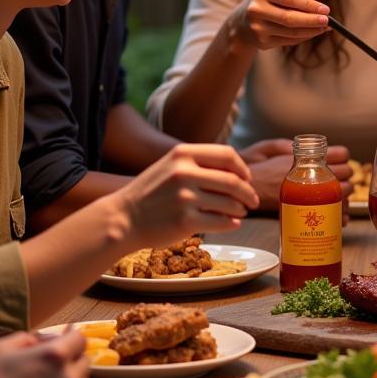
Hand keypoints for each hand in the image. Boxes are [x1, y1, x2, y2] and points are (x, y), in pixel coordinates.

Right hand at [0, 330, 90, 377]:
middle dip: (71, 360)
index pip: (79, 339)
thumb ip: (25, 338)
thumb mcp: (0, 348)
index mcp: (57, 355)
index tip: (62, 342)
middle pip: (84, 361)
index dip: (70, 338)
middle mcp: (70, 377)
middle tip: (52, 366)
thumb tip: (41, 339)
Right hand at [118, 143, 259, 244]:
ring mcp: (185, 197)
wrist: (122, 219)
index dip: (243, 168)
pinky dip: (231, 224)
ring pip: (230, 203)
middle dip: (248, 192)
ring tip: (241, 212)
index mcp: (182, 154)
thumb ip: (199, 163)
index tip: (247, 178)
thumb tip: (239, 172)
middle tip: (253, 200)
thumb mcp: (170, 166)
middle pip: (233, 180)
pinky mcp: (186, 221)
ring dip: (240, 209)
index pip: (227, 154)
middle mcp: (184, 172)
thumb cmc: (150, 193)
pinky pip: (221, 222)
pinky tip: (232, 224)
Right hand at [227, 0, 329, 50]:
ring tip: (325, 27)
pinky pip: (289, 41)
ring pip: (291, 32)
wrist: (243, 22)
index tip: (325, 8)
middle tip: (328, 20)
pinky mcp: (262, 43)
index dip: (309, 4)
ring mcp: (258, 28)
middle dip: (312, 20)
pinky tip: (313, 32)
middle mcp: (256, 10)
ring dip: (311, 30)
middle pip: (289, 18)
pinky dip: (304, 37)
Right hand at [241, 141, 353, 220]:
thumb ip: (285, 145)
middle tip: (337, 179)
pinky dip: (341, 216)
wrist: (242, 192)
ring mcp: (310, 195)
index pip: (341, 154)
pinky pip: (335, 216)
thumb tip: (300, 145)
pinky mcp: (308, 213)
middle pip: (347, 173)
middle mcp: (309, 176)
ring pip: (345, 194)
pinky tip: (335, 213)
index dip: (341, 157)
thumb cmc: (254, 170)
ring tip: (335, 196)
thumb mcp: (266, 148)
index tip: (335, 161)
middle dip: (345, 176)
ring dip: (345, 195)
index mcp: (304, 159)